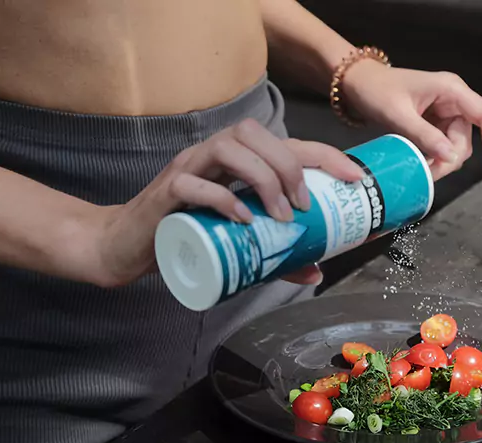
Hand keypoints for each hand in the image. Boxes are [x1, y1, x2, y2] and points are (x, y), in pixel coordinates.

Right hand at [92, 119, 363, 287]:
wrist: (127, 249)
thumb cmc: (185, 238)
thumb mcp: (239, 246)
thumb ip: (276, 256)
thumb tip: (316, 269)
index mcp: (236, 162)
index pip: (283, 143)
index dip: (322, 155)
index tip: (354, 178)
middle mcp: (212, 156)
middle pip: (256, 135)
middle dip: (291, 165)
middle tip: (306, 206)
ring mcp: (187, 170)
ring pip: (228, 148)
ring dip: (263, 178)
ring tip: (281, 216)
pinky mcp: (164, 193)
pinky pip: (193, 184)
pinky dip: (223, 198)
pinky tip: (243, 220)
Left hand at [343, 61, 481, 180]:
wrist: (358, 83)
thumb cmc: (375, 91)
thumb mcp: (398, 115)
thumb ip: (424, 136)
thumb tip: (451, 157)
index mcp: (452, 90)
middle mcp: (455, 99)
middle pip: (468, 139)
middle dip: (450, 159)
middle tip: (427, 173)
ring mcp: (446, 111)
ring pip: (455, 146)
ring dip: (441, 161)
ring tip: (418, 167)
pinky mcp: (436, 122)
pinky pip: (443, 146)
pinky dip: (433, 157)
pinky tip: (419, 161)